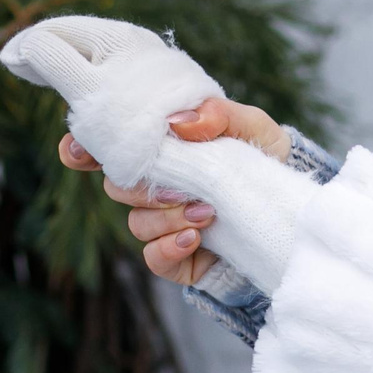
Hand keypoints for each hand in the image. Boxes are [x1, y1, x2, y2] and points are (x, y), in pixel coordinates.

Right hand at [60, 97, 288, 286]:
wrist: (292, 206)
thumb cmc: (263, 156)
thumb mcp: (252, 126)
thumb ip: (220, 114)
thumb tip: (179, 123)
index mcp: (159, 151)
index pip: (102, 149)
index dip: (80, 150)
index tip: (80, 153)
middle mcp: (152, 187)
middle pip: (117, 187)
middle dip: (143, 188)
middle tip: (181, 189)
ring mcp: (163, 223)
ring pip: (137, 222)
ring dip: (167, 218)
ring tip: (207, 213)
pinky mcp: (178, 256)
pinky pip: (153, 257)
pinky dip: (169, 247)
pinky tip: (195, 238)